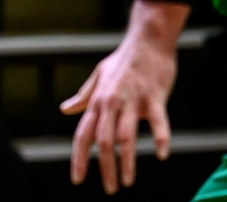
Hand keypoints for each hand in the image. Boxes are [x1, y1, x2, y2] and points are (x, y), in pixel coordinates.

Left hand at [60, 0, 184, 193]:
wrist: (147, 40)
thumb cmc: (123, 60)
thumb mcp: (98, 75)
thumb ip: (83, 96)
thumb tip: (65, 110)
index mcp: (97, 100)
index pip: (84, 134)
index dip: (79, 158)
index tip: (78, 179)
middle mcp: (112, 102)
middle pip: (104, 141)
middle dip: (105, 168)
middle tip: (109, 189)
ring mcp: (133, 100)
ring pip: (127, 136)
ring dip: (127, 162)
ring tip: (127, 181)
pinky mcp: (155, 97)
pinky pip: (158, 122)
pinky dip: (160, 139)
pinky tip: (161, 155)